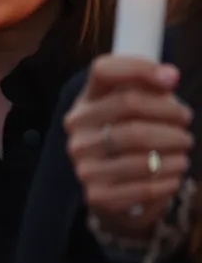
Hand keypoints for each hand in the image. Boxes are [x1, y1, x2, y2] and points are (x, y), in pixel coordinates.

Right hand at [65, 56, 193, 239]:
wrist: (113, 192)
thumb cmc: (131, 142)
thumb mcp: (136, 111)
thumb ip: (152, 89)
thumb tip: (170, 76)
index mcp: (85, 102)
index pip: (103, 69)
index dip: (140, 68)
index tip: (172, 79)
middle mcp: (77, 129)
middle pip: (129, 105)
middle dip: (169, 114)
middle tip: (186, 125)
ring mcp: (83, 162)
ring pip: (142, 149)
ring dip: (175, 152)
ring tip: (183, 152)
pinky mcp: (97, 194)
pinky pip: (146, 185)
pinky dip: (170, 179)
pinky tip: (173, 174)